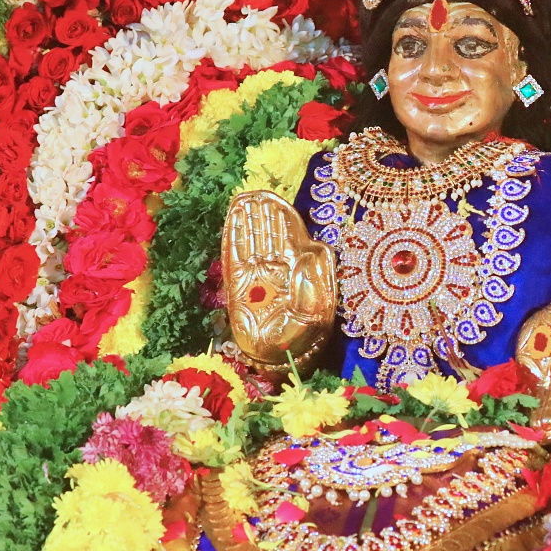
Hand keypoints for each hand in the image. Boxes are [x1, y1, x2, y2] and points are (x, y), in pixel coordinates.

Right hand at [222, 191, 335, 371]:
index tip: (277, 200)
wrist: (276, 356)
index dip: (284, 218)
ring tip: (245, 200)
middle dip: (266, 215)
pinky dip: (234, 236)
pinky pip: (235, 254)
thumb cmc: (301, 335)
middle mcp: (277, 270)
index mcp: (298, 271)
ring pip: (253, 240)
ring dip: (250, 221)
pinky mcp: (237, 284)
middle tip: (258, 194)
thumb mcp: (318, 305)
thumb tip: (312, 248)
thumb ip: (314, 275)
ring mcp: (256, 275)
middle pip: (270, 234)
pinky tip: (232, 220)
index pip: (290, 237)